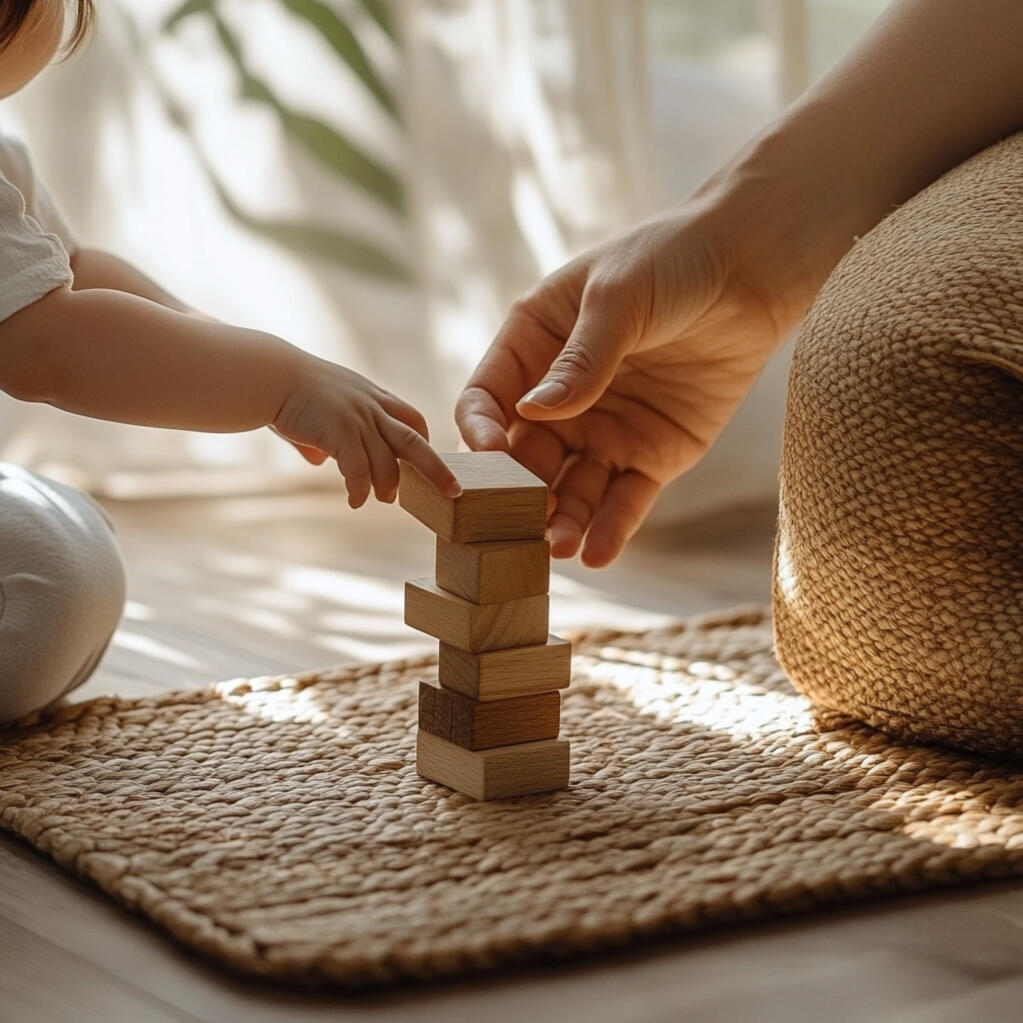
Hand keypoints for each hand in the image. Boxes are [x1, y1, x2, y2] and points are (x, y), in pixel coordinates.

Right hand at [274, 356, 459, 507]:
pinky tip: (354, 501)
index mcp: (372, 396)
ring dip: (389, 485)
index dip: (421, 442)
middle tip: (453, 491)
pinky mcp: (339, 432)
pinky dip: (359, 490)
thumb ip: (327, 436)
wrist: (268, 376)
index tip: (423, 462)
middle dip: (437, 468)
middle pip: (415, 441)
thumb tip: (321, 460)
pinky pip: (358, 470)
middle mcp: (371, 407)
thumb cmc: (288, 392)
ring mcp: (357, 419)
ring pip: (387, 462)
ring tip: (385, 500)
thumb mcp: (320, 409)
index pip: (412, 419)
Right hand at [456, 206, 788, 565]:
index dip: (481, 429)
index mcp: (535, 345)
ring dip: (562, 519)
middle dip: (520, 491)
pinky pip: (625, 499)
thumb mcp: (619, 298)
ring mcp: (605, 430)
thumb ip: (579, 360)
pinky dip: (611, 529)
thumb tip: (531, 414)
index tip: (486, 456)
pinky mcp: (651, 455)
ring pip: (571, 487)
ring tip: (558, 546)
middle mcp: (562, 398)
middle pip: (525, 455)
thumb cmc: (674, 260)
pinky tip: (598, 554)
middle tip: (518, 522)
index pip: (489, 397)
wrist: (755, 270)